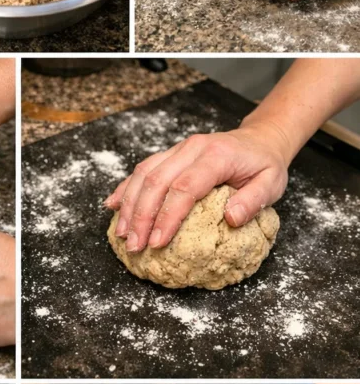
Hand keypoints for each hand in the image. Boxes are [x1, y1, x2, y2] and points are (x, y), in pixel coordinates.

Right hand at [105, 122, 289, 253]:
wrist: (261, 139)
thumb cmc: (265, 165)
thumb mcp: (272, 184)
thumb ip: (253, 201)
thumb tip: (232, 219)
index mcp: (216, 156)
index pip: (185, 188)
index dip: (168, 217)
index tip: (158, 243)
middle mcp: (192, 149)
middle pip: (156, 181)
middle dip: (141, 216)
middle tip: (135, 245)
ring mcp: (178, 149)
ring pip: (144, 174)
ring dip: (129, 205)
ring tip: (122, 234)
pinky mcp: (170, 154)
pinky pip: (143, 168)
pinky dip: (125, 188)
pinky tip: (112, 205)